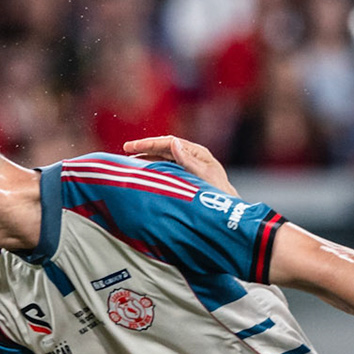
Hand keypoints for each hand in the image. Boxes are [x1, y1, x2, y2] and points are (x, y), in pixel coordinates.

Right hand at [122, 135, 237, 196]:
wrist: (227, 211)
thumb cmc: (218, 194)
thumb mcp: (203, 176)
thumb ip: (188, 160)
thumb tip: (172, 142)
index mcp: (197, 152)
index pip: (168, 142)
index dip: (149, 143)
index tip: (131, 146)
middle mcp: (192, 156)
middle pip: (164, 148)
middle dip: (145, 148)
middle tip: (126, 149)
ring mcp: (188, 166)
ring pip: (164, 157)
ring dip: (147, 158)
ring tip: (130, 161)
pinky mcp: (185, 176)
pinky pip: (166, 168)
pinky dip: (153, 167)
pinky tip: (142, 171)